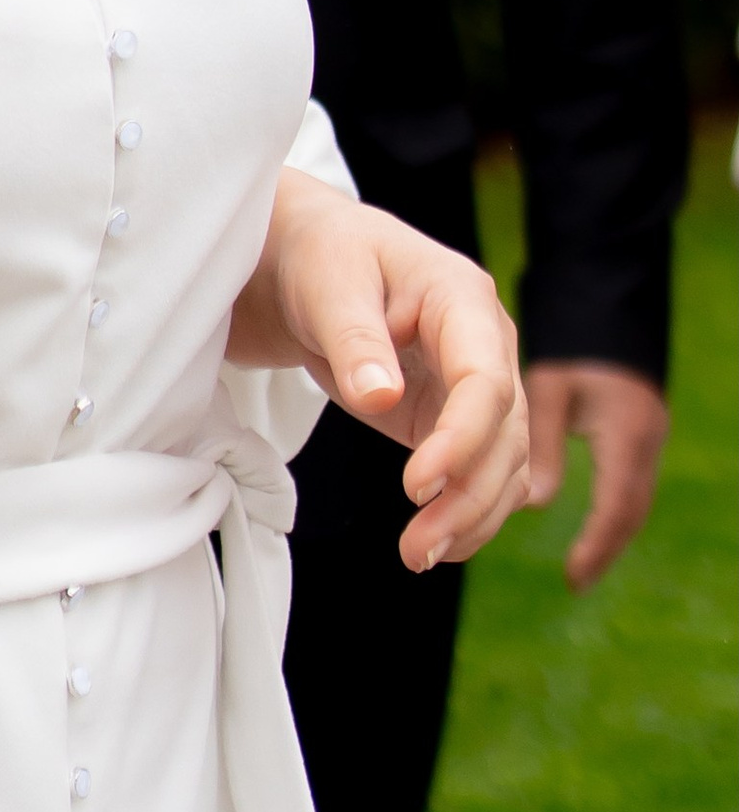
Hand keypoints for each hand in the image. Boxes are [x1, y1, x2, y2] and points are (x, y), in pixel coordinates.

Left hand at [229, 173, 529, 572]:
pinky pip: (481, 471)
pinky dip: (467, 512)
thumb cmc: (320, 255)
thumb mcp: (327, 282)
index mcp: (463, 298)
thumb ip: (354, 337)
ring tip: (419, 557)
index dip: (461, 439)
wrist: (305, 259)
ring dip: (471, 516)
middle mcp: (487, 343)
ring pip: (504, 462)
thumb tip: (380, 396)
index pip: (486, 379)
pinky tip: (436, 546)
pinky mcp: (452, 415)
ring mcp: (476, 383)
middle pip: (505, 432)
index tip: (415, 486)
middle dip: (469, 496)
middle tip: (417, 548)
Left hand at [524, 360, 668, 590]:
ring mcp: (647, 436)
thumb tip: (535, 504)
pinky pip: (630, 483)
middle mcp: (645, 439)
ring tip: (582, 568)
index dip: (597, 545)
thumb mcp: (553, 385)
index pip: (618, 504)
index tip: (572, 579)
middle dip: (605, 549)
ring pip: (634, 501)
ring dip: (610, 535)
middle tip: (577, 582)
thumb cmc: (571, 340)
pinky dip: (611, 511)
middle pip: (632, 511)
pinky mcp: (639, 431)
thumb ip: (543, 440)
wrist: (606, 303)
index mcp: (626, 431)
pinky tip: (591, 526)